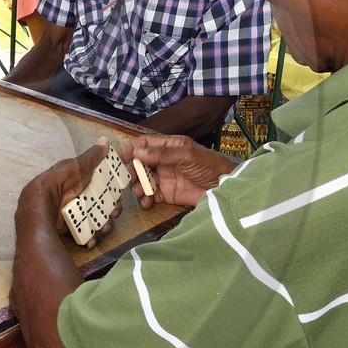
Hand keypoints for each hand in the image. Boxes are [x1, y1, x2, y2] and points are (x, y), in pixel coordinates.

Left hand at [20, 143, 121, 244]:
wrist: (41, 204)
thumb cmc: (60, 181)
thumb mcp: (77, 165)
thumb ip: (92, 156)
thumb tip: (104, 139)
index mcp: (82, 183)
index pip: (103, 189)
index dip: (113, 193)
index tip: (120, 196)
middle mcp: (80, 198)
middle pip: (103, 206)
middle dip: (112, 211)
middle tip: (114, 213)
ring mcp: (76, 214)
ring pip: (98, 221)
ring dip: (105, 225)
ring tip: (104, 227)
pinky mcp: (72, 228)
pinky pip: (87, 234)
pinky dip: (92, 236)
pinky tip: (93, 237)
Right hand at [120, 135, 238, 208]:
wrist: (227, 189)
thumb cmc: (211, 166)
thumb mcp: (188, 156)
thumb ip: (163, 154)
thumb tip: (138, 153)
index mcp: (169, 146)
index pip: (144, 144)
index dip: (131, 149)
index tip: (120, 159)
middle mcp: (164, 161)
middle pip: (139, 163)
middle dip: (131, 171)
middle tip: (127, 179)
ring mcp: (165, 178)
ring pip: (143, 180)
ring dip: (137, 186)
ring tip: (140, 193)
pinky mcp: (168, 194)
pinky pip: (150, 196)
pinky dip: (145, 199)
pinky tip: (147, 203)